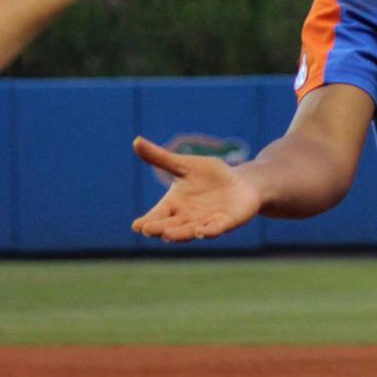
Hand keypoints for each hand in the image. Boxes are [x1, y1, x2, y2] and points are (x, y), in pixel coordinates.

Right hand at [132, 137, 262, 240]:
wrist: (241, 183)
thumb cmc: (209, 176)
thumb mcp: (184, 164)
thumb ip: (161, 158)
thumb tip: (136, 141)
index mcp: (174, 205)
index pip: (156, 215)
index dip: (147, 221)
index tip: (136, 225)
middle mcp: (187, 218)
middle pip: (170, 226)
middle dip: (160, 228)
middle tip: (148, 230)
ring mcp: (206, 222)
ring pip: (190, 231)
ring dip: (180, 234)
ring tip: (168, 236)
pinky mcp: (226, 222)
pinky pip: (216, 228)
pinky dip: (209, 231)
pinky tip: (202, 233)